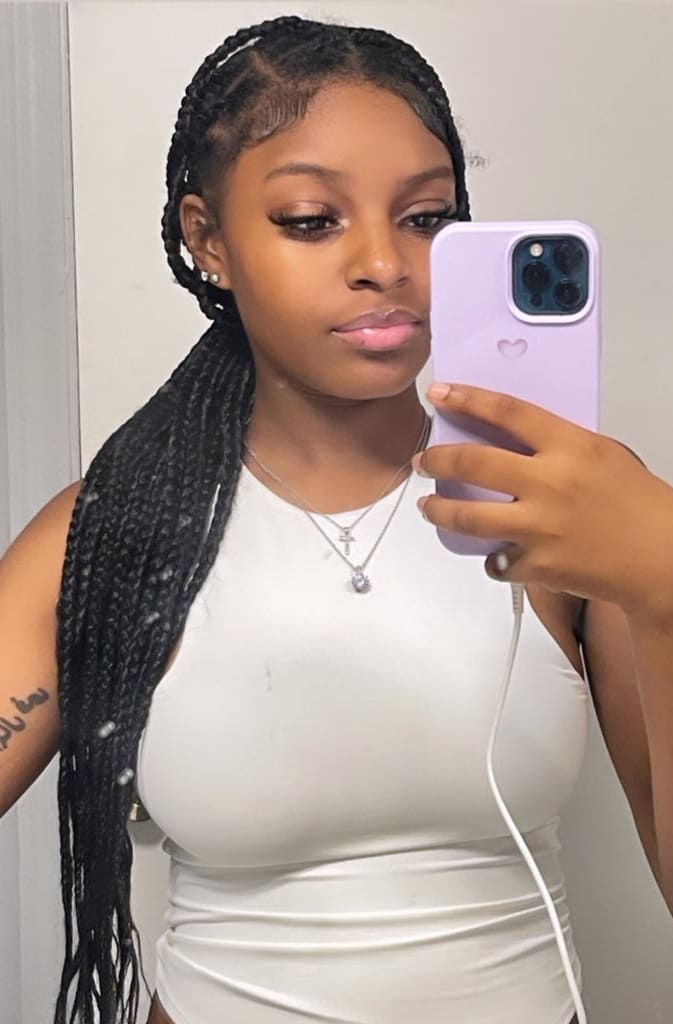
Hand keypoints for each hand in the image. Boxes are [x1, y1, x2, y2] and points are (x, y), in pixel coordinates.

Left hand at [414, 383, 672, 622]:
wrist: (662, 557)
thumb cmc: (639, 504)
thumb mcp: (602, 455)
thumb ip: (557, 446)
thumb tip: (511, 440)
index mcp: (570, 447)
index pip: (507, 412)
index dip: (467, 399)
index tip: (440, 393)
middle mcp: (549, 483)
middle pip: (473, 462)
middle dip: (437, 458)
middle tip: (423, 459)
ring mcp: (539, 527)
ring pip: (468, 515)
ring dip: (439, 510)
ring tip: (429, 507)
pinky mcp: (537, 565)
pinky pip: (496, 561)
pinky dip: (493, 559)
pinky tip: (495, 554)